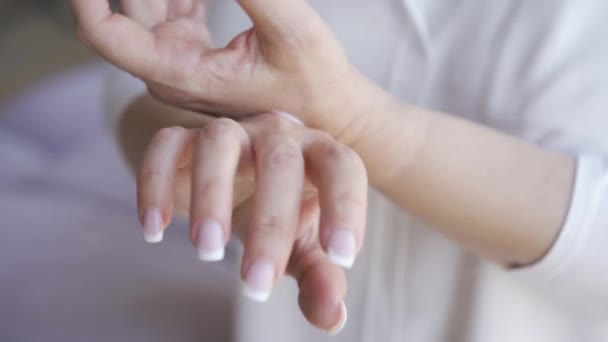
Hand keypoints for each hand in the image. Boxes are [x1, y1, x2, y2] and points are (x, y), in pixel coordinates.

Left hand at [70, 0, 368, 135]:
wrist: (327, 110)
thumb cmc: (315, 82)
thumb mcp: (290, 28)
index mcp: (180, 73)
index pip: (103, 32)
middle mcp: (169, 69)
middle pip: (125, 7)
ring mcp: (179, 59)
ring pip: (145, 3)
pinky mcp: (193, 49)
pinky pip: (170, 4)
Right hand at [137, 112, 367, 332]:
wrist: (243, 179)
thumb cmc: (284, 212)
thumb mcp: (305, 246)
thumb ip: (321, 276)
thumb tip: (332, 316)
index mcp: (319, 156)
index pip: (343, 168)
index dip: (347, 207)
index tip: (341, 258)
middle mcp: (279, 135)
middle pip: (280, 161)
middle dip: (270, 223)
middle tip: (255, 283)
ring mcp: (232, 132)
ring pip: (219, 141)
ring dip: (210, 194)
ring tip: (206, 250)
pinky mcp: (186, 139)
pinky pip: (166, 145)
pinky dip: (155, 181)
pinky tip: (154, 228)